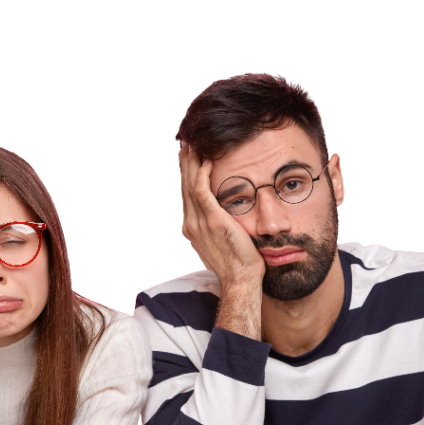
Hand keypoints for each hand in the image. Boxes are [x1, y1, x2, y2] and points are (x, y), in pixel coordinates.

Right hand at [179, 143, 264, 290]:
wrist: (239, 280)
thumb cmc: (235, 263)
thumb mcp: (217, 244)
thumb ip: (213, 230)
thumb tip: (218, 219)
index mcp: (190, 228)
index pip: (185, 195)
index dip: (186, 174)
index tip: (189, 158)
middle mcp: (190, 223)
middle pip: (184, 186)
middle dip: (185, 163)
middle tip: (186, 144)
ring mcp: (199, 222)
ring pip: (190, 185)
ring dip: (191, 163)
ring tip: (193, 146)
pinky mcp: (213, 220)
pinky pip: (202, 191)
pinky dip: (203, 175)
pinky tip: (208, 162)